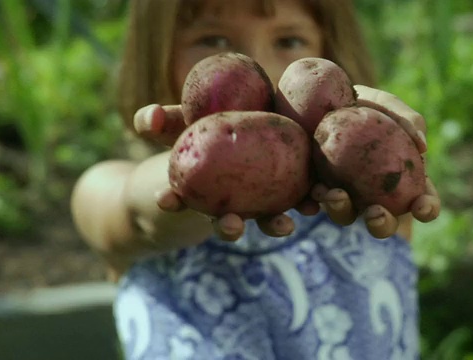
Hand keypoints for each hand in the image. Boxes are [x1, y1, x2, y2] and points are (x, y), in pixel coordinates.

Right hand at [133, 104, 301, 240]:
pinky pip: (307, 199)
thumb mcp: (182, 125)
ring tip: (286, 225)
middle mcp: (236, 206)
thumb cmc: (207, 134)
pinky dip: (316, 202)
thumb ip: (162, 122)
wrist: (246, 136)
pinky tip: (326, 197)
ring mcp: (266, 203)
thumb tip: (146, 116)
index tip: (165, 200)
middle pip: (231, 222)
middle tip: (228, 226)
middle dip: (228, 228)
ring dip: (277, 225)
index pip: (185, 199)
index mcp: (206, 193)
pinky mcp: (298, 193)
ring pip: (270, 220)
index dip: (175, 202)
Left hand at [312, 85, 440, 238]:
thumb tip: (422, 146)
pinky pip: (313, 203)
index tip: (422, 206)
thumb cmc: (367, 104)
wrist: (324, 98)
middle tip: (376, 213)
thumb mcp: (388, 105)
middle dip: (381, 224)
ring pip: (345, 215)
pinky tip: (313, 191)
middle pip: (382, 222)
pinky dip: (313, 201)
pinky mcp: (315, 189)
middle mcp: (373, 196)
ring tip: (336, 195)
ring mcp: (344, 195)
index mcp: (402, 181)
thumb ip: (408, 121)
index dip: (426, 208)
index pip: (421, 201)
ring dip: (342, 211)